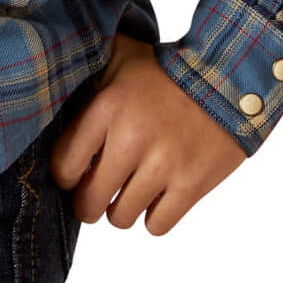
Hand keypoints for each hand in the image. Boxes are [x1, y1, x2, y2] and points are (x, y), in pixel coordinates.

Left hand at [50, 34, 247, 237]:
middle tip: (96, 196)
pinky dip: (155, 217)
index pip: (64, 165)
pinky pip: (157, 226)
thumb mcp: (121, 55)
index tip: (74, 173)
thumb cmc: (167, 71)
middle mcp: (130, 140)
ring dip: (122, 210)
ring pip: (121, 218)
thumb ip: (88, 68)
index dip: (65, 176)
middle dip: (88, 204)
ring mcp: (162, 166)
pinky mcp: (191, 184)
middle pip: (89, 202)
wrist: (227, 78)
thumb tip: (55, 75)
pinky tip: (157, 197)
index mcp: (107, 108)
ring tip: (129, 193)